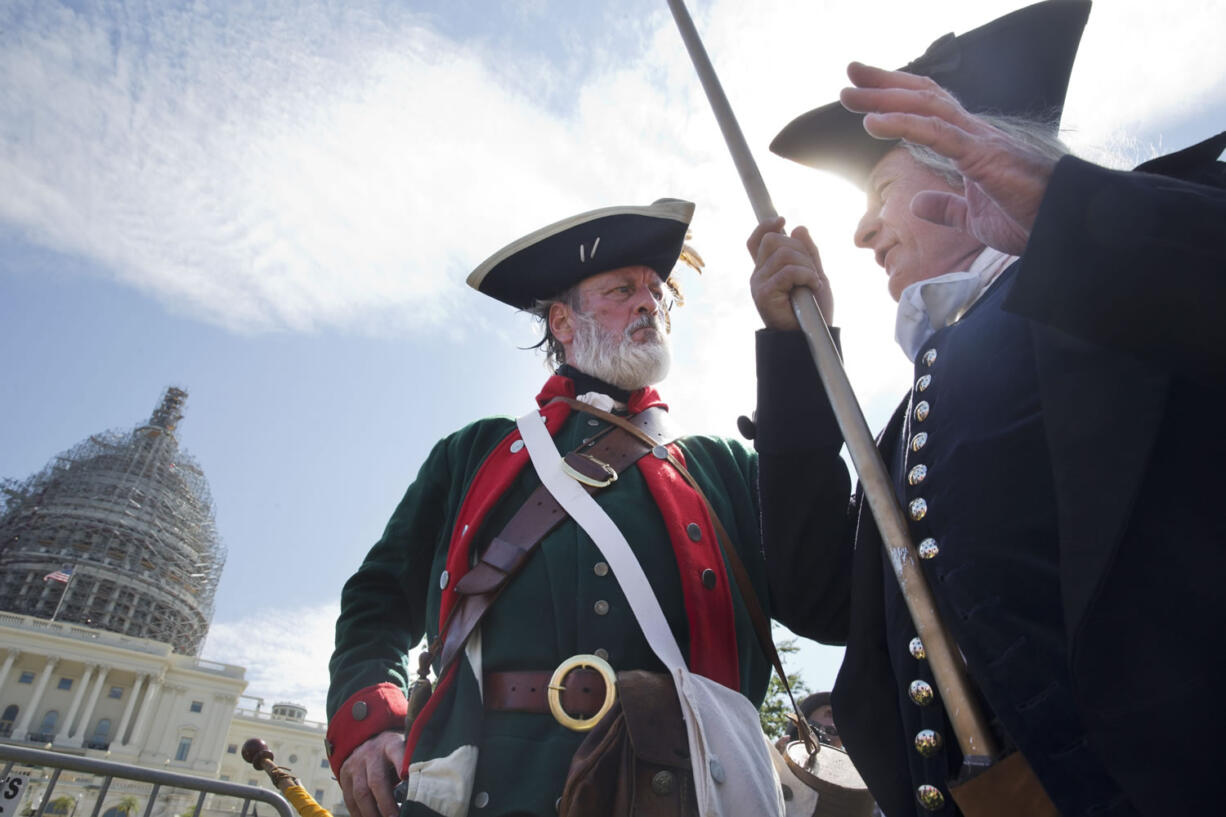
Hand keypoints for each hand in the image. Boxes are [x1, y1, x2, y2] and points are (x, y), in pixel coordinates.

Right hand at [338, 730, 405, 816]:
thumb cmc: (392, 753)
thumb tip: (418, 791)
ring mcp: (356, 764)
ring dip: (371, 813)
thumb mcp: (403, 750)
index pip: (396, 752)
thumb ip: (409, 766)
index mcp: (390, 744)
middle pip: (377, 780)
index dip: (401, 764)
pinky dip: (358, 813)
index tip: (406, 778)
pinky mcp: (345, 775)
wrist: (367, 742)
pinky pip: (349, 798)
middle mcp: (372, 753)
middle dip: (386, 803)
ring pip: (361, 792)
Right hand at [747, 216, 833, 329]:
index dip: (765, 226)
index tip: (782, 219)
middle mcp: (758, 274)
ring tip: (813, 283)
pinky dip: (806, 276)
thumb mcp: (814, 273)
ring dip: (806, 266)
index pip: (756, 240)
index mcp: (767, 269)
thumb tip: (798, 228)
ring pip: (783, 254)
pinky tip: (812, 287)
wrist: (812, 335)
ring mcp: (759, 283)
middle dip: (800, 250)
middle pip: (773, 240)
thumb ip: (807, 252)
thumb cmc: (812, 309)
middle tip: (812, 272)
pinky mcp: (764, 294)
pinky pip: (788, 271)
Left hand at [840, 62, 1057, 254]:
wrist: (1064, 226)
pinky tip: (873, 122)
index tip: (863, 92)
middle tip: (849, 74)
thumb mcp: (973, 219)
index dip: (897, 96)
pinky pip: (937, 134)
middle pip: (923, 97)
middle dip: (884, 84)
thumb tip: (919, 203)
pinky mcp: (983, 156)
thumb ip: (946, 207)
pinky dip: (903, 124)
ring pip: (925, 107)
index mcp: (971, 145)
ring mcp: (978, 141)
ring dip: (883, 98)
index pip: (929, 109)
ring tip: (849, 94)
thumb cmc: (1029, 218)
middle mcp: (973, 133)